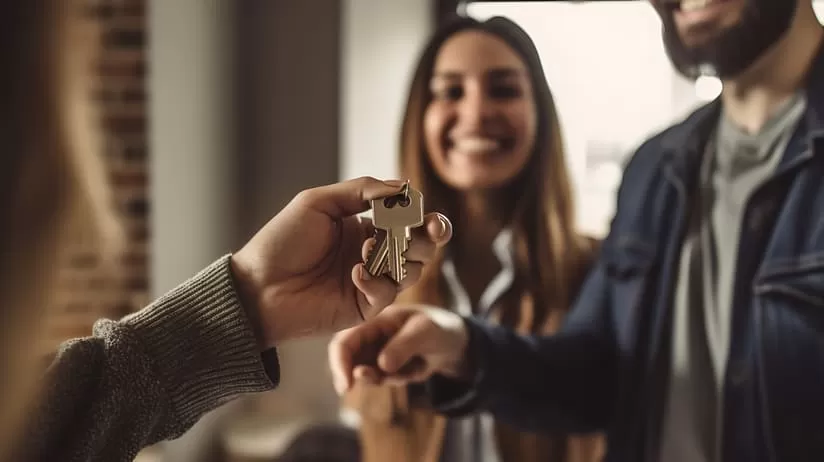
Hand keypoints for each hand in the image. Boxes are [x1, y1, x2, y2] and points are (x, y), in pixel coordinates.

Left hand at [230, 177, 451, 347]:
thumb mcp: (318, 202)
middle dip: (427, 237)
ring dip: (402, 257)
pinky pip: (388, 294)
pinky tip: (355, 273)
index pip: (406, 219)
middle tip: (426, 231)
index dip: (422, 215)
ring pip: (412, 270)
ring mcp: (370, 281)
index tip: (424, 212)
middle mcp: (373, 253)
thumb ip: (361, 191)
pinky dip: (377, 281)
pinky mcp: (364, 306)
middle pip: (419, 246)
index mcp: (365, 226)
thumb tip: (402, 186)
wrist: (257, 286)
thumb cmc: (281, 241)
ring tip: (370, 249)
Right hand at [328, 304, 469, 394]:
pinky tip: (416, 369)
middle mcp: (370, 336)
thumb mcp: (425, 332)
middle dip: (347, 374)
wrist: (453, 342)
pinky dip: (396, 380)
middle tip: (350, 389)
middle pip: (345, 357)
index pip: (345, 339)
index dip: (339, 361)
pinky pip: (381, 379)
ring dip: (378, 378)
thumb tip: (382, 366)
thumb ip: (403, 346)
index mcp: (374, 320)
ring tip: (408, 370)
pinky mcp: (384, 367)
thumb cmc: (438, 328)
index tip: (346, 385)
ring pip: (362, 372)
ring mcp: (376, 352)